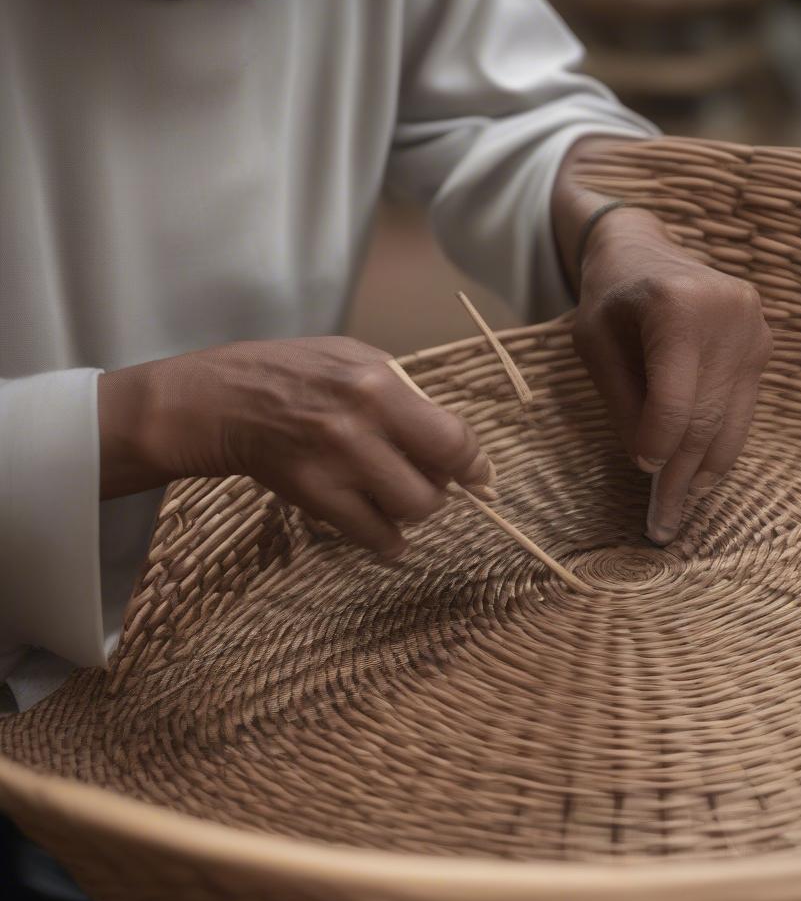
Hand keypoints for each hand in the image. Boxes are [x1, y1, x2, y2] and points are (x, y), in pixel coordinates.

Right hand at [98, 337, 493, 558]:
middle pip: (436, 485)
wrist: (221, 400)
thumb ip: (406, 395)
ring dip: (413, 511)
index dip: (475, 464)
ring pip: (410, 512)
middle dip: (442, 490)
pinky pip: (372, 536)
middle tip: (426, 480)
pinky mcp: (314, 497)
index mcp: (380, 384)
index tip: (479, 476)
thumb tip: (452, 443)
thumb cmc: (295, 372)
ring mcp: (336, 465)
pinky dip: (387, 541)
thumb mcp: (356, 359)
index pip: (453, 438)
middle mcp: (362, 426)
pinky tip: (384, 532)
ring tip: (397, 497)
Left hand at [572, 206, 771, 543]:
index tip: (640, 474)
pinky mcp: (764, 344)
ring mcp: (755, 329)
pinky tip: (698, 476)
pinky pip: (742, 411)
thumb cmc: (608, 298)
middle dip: (681, 477)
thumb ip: (622, 401)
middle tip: (662, 525)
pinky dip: (719, 447)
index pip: (674, 401)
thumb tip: (650, 464)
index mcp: (679, 306)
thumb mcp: (593, 345)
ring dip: (705, 473)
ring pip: (732, 423)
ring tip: (680, 512)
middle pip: (707, 419)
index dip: (657, 445)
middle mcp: (729, 315)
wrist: (642, 248)